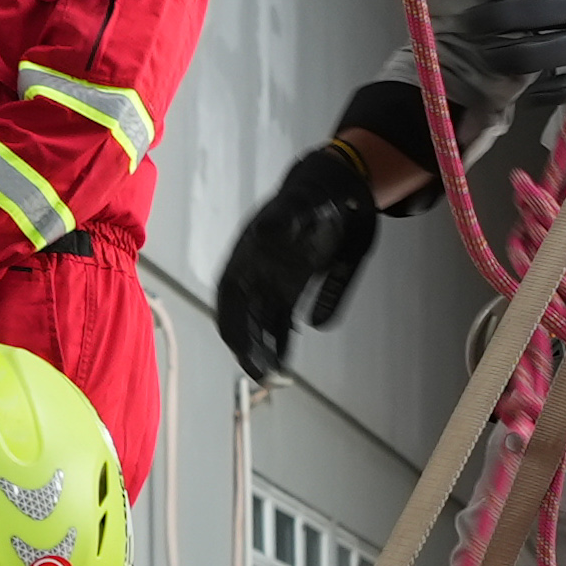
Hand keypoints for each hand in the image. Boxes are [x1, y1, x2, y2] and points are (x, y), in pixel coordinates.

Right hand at [214, 146, 384, 383]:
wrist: (336, 190)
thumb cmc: (315, 196)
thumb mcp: (301, 203)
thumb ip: (284, 217)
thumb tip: (268, 231)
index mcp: (247, 253)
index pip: (230, 296)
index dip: (232, 323)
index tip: (239, 349)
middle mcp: (255, 271)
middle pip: (242, 316)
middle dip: (246, 346)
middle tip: (258, 375)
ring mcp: (273, 280)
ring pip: (260, 322)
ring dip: (262, 349)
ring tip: (269, 376)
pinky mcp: (293, 287)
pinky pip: (281, 319)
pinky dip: (281, 341)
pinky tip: (283, 362)